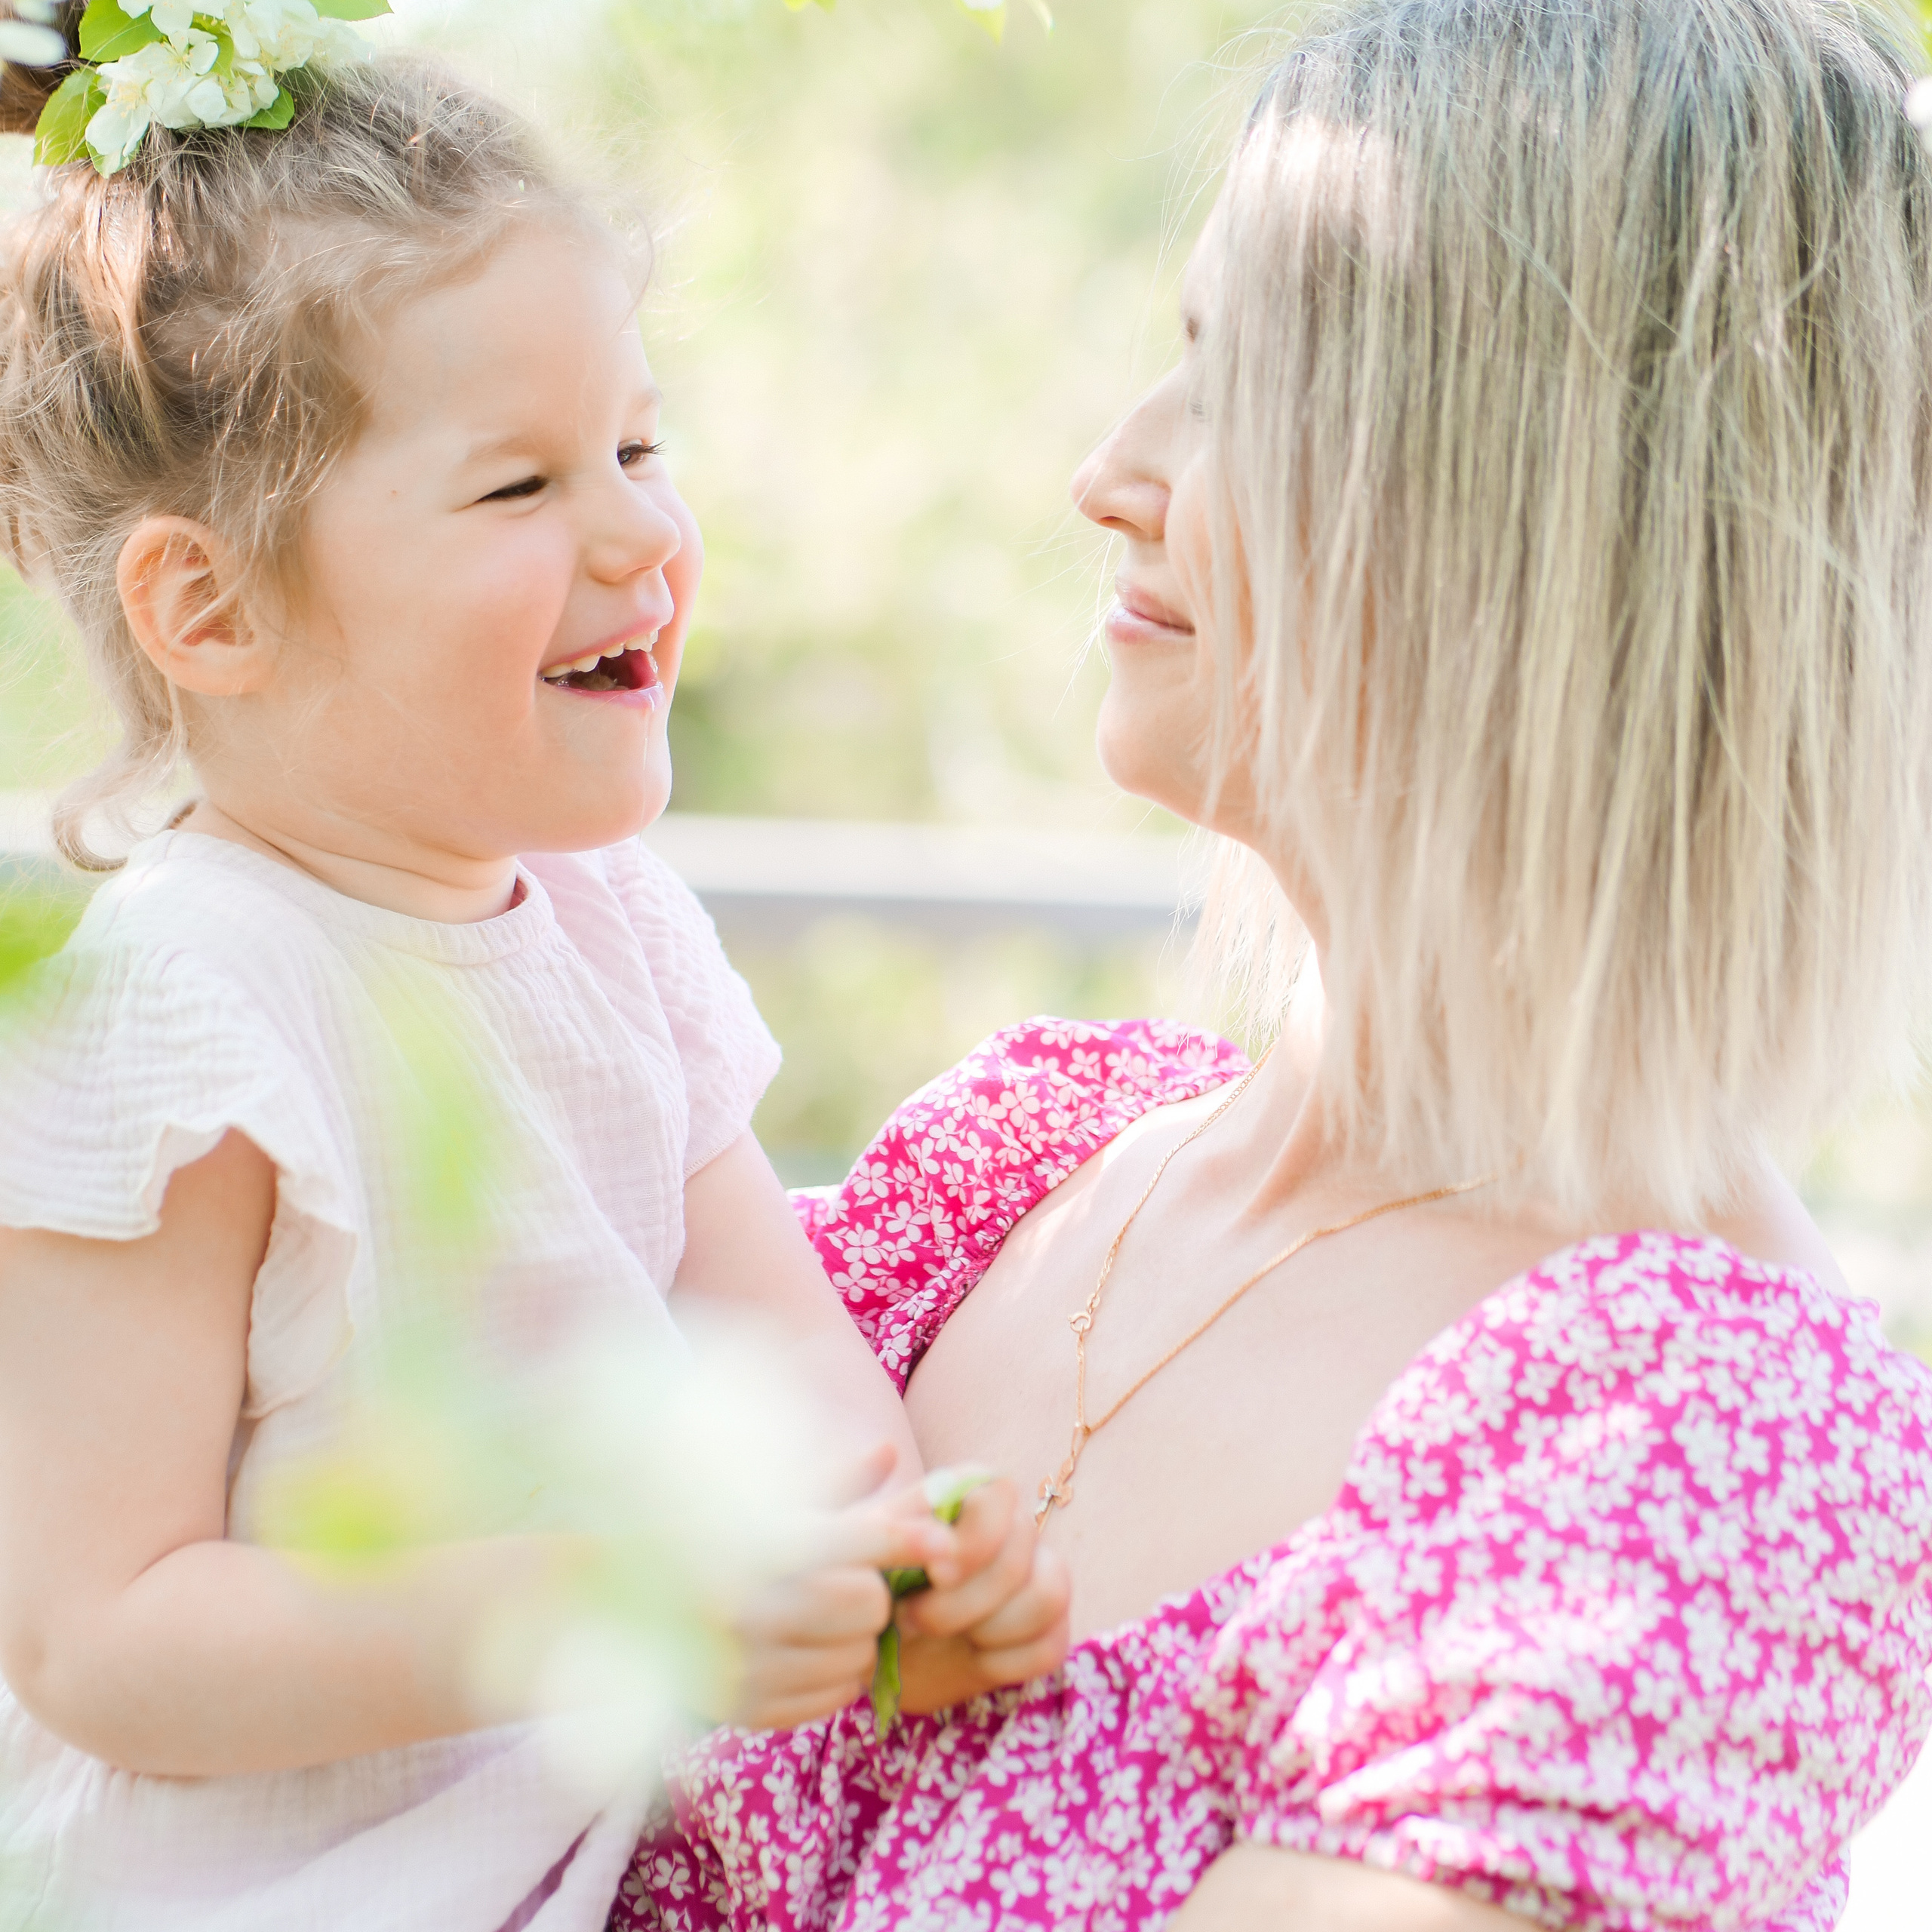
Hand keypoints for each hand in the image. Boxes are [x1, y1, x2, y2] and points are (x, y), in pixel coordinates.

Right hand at [721, 1448, 956, 1732]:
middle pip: (869, 1607)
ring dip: (856, 1642)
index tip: (945, 1545)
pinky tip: (807, 1653)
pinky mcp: (740, 1708)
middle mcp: (746, 1604)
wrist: (633, 1604)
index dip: (908, 1540)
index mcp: (757, 1542)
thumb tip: (888, 1452)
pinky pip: (830, 1700)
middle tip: (852, 1587)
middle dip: (872, 1597)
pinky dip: (833, 1680)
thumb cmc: (721, 1538)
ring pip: (855, 1661)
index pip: (856, 1541)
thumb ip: (835, 1483)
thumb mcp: (771, 1500)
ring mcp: (741, 1663)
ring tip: (824, 1622)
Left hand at [894, 1476, 1070, 1713]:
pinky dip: (1005, 1663)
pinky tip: (972, 1658)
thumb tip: (907, 1486)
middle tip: (913, 1620)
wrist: (880, 1645)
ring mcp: (1039, 1576)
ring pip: (1048, 1595)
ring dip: (990, 1630)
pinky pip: (1051, 1647)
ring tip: (946, 1637)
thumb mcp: (865, 1551)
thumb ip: (892, 1525)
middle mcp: (1015, 1526)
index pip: (999, 1493)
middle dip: (962, 1604)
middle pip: (1018, 1558)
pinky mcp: (1050, 1628)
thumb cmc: (871, 1585)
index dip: (973, 1541)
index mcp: (972, 1492)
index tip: (933, 1576)